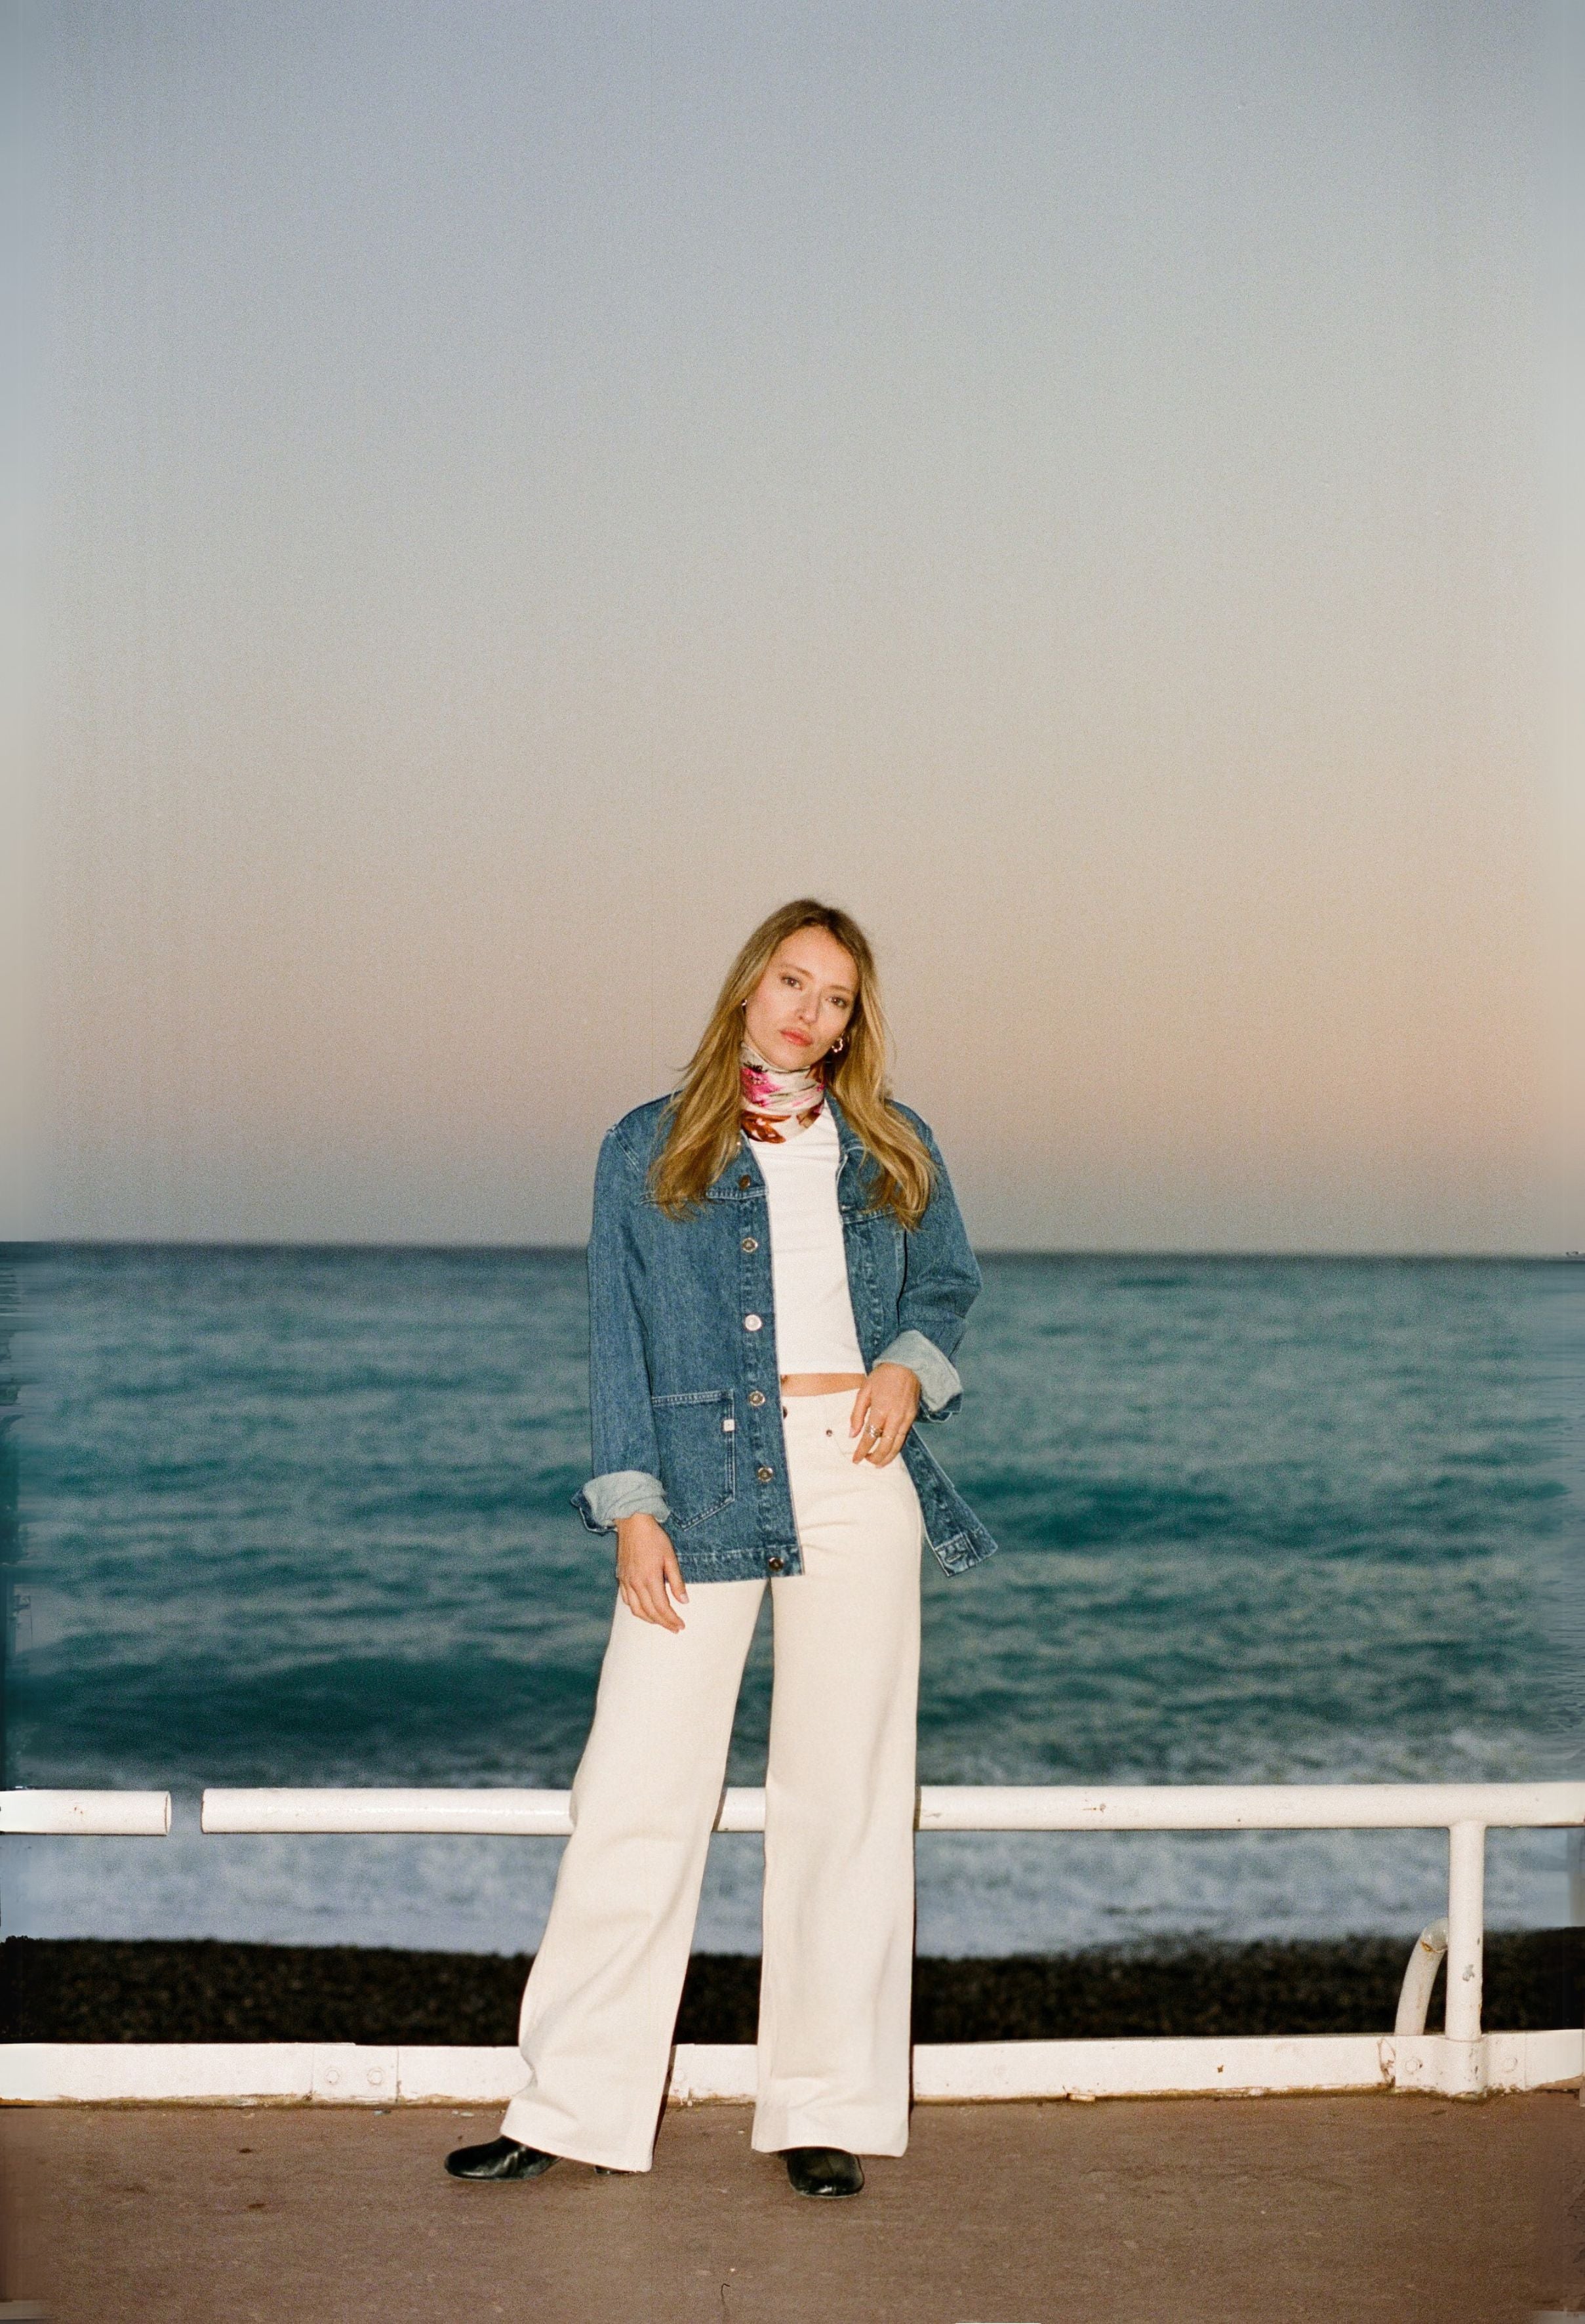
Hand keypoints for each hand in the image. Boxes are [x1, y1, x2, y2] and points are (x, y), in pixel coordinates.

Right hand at [615, 1512, 688, 1631]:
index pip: (662, 1607)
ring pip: (636, 1610)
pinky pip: (627, 1600)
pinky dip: (637, 1610)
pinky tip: (645, 1610)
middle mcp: (636, 1583)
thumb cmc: (654, 1538)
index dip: (672, 1619)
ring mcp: (626, 1581)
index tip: (681, 1625)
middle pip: (650, 1612)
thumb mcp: (670, 1557)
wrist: (632, 1523)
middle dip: (664, 1623)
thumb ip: (677, 1581)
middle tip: (675, 1628)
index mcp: (650, 1578)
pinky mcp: (621, 1578)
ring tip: (662, 1622)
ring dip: (650, 1620)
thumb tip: (684, 1601)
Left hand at [849, 1362, 919, 1465]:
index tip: (855, 1460)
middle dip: (876, 1457)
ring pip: (897, 1445)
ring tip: (878, 1464)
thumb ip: (857, 1414)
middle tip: (866, 1462)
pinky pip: (904, 1437)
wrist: (908, 1365)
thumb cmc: (883, 1376)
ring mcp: (906, 1418)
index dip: (862, 1451)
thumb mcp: (864, 1391)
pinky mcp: (913, 1417)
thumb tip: (852, 1434)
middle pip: (886, 1445)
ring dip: (888, 1457)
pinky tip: (889, 1450)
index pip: (870, 1436)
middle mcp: (895, 1416)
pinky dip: (896, 1447)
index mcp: (881, 1409)